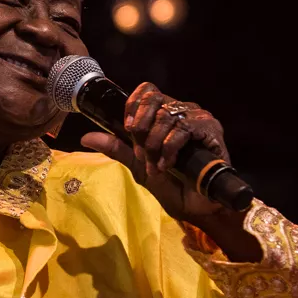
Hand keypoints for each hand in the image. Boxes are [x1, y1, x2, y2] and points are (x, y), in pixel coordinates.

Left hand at [79, 82, 260, 260]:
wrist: (194, 206)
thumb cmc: (170, 184)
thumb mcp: (137, 164)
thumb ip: (115, 147)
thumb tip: (85, 137)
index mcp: (162, 115)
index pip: (146, 91)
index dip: (134, 105)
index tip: (129, 128)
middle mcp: (180, 111)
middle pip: (154, 98)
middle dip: (142, 126)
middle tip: (142, 150)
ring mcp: (196, 118)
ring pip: (166, 114)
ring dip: (155, 143)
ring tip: (156, 164)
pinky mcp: (211, 129)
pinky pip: (184, 128)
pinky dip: (170, 147)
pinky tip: (168, 164)